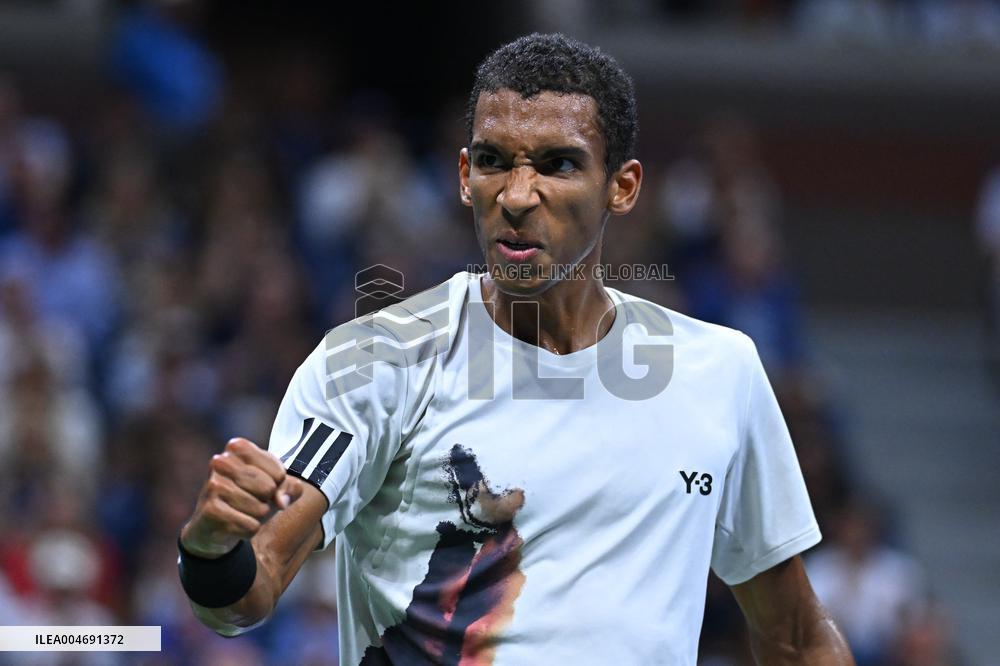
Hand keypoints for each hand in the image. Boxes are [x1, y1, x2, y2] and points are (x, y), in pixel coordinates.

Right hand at [180, 438, 303, 558]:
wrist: (212, 526)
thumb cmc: (247, 498)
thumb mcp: (273, 486)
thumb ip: (290, 487)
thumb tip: (282, 501)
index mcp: (238, 447)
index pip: (279, 473)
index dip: (278, 486)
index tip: (264, 485)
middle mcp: (222, 462)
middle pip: (269, 489)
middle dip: (267, 501)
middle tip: (251, 501)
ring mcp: (214, 485)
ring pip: (260, 509)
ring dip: (257, 517)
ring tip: (241, 512)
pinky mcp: (210, 510)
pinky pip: (249, 525)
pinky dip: (248, 530)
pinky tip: (234, 524)